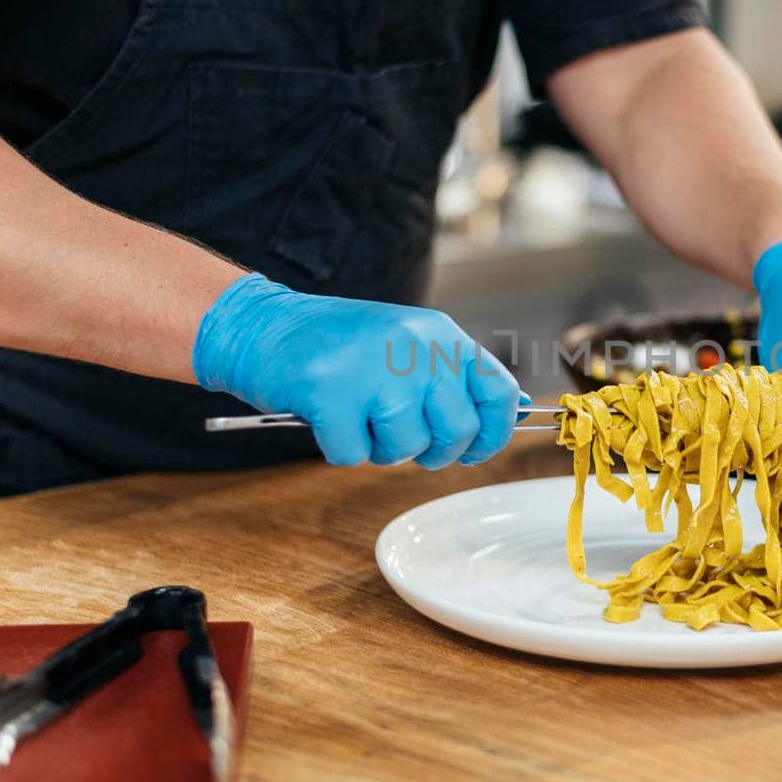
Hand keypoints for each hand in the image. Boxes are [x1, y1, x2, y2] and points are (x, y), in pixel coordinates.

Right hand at [194, 274, 519, 468]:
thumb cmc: (338, 344)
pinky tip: (328, 418)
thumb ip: (455, 376)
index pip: (498, 392)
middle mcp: (414, 347)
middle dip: (433, 451)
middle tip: (401, 438)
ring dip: (379, 448)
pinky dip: (338, 448)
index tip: (473, 450)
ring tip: (357, 416)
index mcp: (440, 334)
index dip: (492, 432)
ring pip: (406, 449)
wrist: (263, 325)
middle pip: (457, 431)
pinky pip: (353, 456)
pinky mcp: (331, 394)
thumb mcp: (408, 344)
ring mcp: (373, 369)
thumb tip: (518, 410)